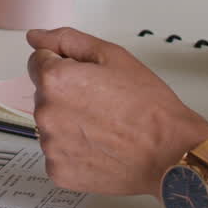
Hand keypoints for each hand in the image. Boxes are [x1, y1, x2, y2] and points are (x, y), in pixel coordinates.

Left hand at [27, 28, 207, 196]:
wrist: (170, 153)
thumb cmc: (148, 107)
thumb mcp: (112, 55)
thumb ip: (67, 40)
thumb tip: (36, 37)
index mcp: (55, 80)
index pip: (38, 61)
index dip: (65, 65)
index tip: (87, 79)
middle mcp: (46, 113)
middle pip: (44, 94)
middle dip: (67, 94)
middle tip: (102, 102)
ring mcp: (51, 145)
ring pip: (51, 124)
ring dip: (69, 122)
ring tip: (104, 126)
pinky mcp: (58, 170)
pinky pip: (58, 152)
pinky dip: (74, 149)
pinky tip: (99, 146)